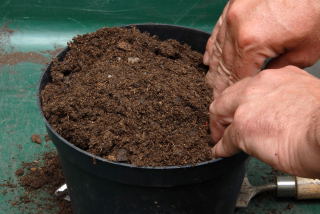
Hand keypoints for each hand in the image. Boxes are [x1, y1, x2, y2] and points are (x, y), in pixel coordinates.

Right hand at [203, 0, 319, 97]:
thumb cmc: (316, 12)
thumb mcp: (305, 51)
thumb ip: (277, 70)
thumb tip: (262, 77)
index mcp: (251, 42)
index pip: (236, 76)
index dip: (230, 92)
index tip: (224, 102)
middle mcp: (236, 27)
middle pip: (223, 64)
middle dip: (219, 83)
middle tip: (215, 97)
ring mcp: (232, 14)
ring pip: (217, 48)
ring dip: (215, 67)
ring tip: (212, 82)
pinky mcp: (233, 5)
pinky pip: (217, 31)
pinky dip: (213, 47)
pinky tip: (209, 58)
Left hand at [210, 66, 319, 177]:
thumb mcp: (307, 97)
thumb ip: (287, 98)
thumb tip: (280, 113)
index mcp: (277, 77)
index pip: (248, 87)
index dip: (240, 101)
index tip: (240, 109)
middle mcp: (258, 86)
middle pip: (227, 97)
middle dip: (223, 112)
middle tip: (223, 124)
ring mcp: (247, 106)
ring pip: (220, 114)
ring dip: (219, 128)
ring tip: (219, 138)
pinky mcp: (242, 128)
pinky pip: (225, 140)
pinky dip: (221, 147)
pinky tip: (220, 151)